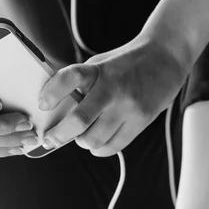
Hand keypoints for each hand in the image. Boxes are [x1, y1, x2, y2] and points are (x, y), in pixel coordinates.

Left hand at [39, 34, 188, 156]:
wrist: (165, 59)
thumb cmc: (127, 63)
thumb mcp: (100, 63)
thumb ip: (81, 82)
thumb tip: (55, 108)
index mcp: (99, 70)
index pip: (71, 77)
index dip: (53, 92)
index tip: (43, 104)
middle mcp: (113, 88)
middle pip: (80, 119)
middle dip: (60, 134)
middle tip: (51, 138)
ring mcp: (128, 107)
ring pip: (95, 139)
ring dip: (82, 142)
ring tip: (81, 137)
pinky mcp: (141, 121)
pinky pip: (113, 146)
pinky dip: (99, 149)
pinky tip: (98, 141)